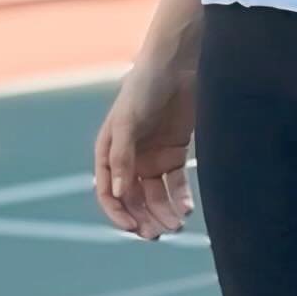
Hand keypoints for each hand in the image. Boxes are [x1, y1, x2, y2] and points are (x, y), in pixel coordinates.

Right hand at [94, 56, 196, 239]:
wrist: (178, 62)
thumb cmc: (145, 86)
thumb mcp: (128, 121)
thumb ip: (122, 157)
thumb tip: (119, 194)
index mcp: (110, 152)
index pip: (109, 192)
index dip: (119, 213)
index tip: (134, 229)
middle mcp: (130, 157)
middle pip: (135, 199)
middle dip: (145, 218)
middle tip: (160, 233)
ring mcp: (153, 155)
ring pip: (157, 195)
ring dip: (164, 212)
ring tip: (176, 225)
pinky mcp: (176, 150)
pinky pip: (176, 182)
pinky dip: (180, 197)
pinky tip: (186, 208)